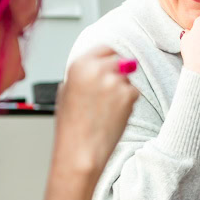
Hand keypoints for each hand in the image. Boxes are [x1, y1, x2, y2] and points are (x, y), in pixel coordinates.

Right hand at [54, 46, 139, 177]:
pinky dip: (127, 102)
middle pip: (119, 60)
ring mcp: (114, 81)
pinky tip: (113, 116)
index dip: (108, 59)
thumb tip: (96, 65)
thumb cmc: (71, 127)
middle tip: (107, 95)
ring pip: (127, 78)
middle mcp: (97, 68)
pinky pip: (133, 93)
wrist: (80, 152)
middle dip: (117, 74)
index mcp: (79, 64)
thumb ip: (82, 73)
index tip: (110, 66)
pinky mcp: (128, 95)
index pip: (105, 48)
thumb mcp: (66, 92)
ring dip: (122, 89)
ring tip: (106, 110)